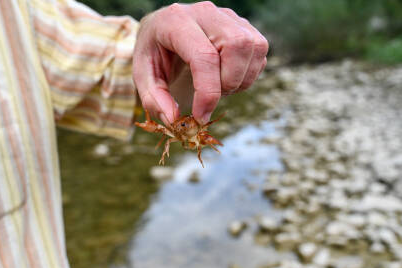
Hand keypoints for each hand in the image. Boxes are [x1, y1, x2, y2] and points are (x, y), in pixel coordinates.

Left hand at [132, 1, 268, 124]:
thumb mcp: (143, 77)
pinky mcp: (243, 25)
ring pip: (254, 48)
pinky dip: (248, 74)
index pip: (204, 56)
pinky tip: (227, 77)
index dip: (208, 93)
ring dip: (241, 79)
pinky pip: (259, 51)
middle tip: (210, 98)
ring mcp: (228, 16)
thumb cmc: (154, 54)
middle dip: (229, 82)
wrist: (163, 32)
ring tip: (218, 87)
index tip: (200, 116)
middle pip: (236, 46)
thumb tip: (175, 120)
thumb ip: (154, 100)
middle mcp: (205, 12)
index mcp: (176, 21)